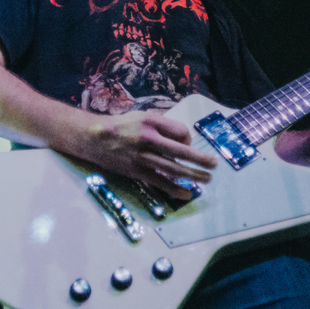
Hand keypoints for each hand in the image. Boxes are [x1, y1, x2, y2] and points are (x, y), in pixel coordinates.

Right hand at [83, 110, 217, 199]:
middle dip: (201, 159)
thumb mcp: (142, 116)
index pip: (181, 132)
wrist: (95, 138)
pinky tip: (186, 193)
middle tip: (214, 165)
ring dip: (193, 175)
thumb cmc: (122, 125)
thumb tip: (184, 138)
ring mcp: (143, 157)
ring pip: (174, 169)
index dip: (189, 139)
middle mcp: (148, 139)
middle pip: (182, 151)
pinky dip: (175, 189)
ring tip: (207, 179)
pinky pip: (160, 182)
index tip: (187, 144)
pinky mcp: (137, 171)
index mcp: (151, 122)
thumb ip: (162, 124)